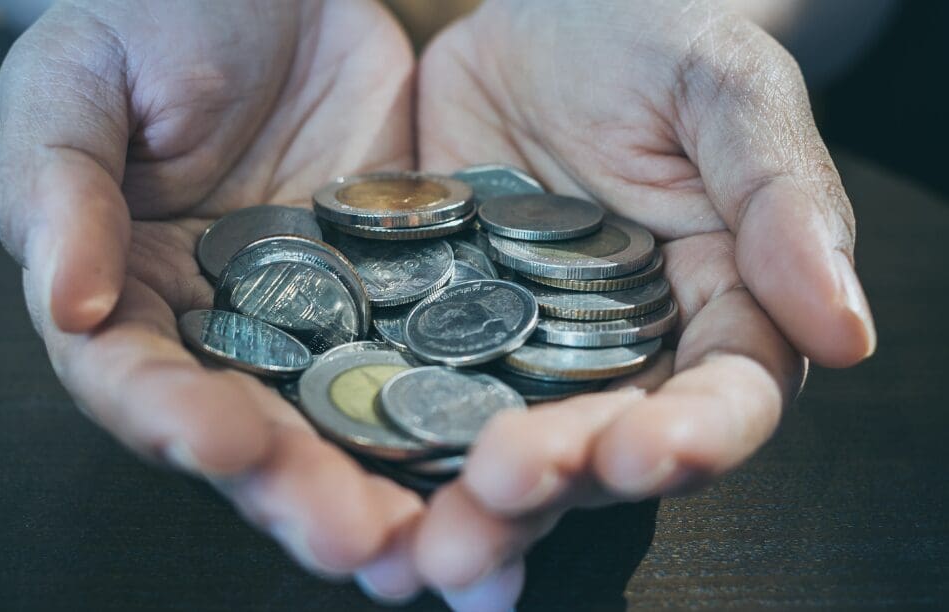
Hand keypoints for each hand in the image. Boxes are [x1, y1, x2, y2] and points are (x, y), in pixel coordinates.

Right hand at [0, 0, 425, 600]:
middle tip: (364, 545)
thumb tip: (66, 308)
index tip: (224, 446)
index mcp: (134, 294)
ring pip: (354, 416)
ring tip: (440, 545)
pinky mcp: (404, 286)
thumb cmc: (151, 14)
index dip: (175, 421)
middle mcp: (229, 326)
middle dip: (304, 492)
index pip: (140, 382)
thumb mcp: (78, 83)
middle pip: (259, 430)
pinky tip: (504, 455)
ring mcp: (323, 314)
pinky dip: (465, 407)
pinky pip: (436, 351)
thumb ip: (59, 193)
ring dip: (392, 484)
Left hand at [412, 0, 875, 607]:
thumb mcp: (725, 91)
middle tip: (499, 496)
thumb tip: (847, 333)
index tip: (641, 452)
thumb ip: (783, 200)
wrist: (543, 18)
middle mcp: (623, 357)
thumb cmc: (652, 40)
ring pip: (508, 446)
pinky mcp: (441, 335)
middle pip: (602, 448)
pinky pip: (419, 395)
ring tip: (428, 538)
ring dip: (473, 502)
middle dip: (557, 482)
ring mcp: (526, 355)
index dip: (692, 439)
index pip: (723, 399)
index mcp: (716, 313)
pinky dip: (394, 444)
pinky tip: (353, 481)